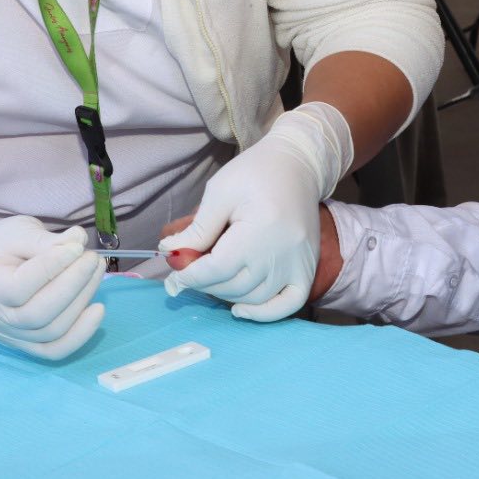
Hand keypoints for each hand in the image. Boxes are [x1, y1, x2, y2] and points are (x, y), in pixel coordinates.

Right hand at [0, 214, 103, 359]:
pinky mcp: (26, 344)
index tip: (76, 246)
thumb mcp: (15, 231)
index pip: (18, 287)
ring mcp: (9, 336)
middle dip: (73, 284)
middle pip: (37, 315)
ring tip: (96, 270)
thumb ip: (44, 239)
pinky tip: (98, 309)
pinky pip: (54, 350)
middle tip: (91, 258)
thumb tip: (78, 240)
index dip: (51, 266)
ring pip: (51, 332)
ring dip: (81, 301)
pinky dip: (81, 334)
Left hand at [159, 102, 352, 321]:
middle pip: (232, 285)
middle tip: (186, 270)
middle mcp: (282, 252)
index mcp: (260, 229)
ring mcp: (298, 263)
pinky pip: (289, 304)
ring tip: (210, 279)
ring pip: (254, 297)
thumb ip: (197, 228)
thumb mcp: (219, 192)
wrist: (297, 164)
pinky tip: (240, 309)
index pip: (217, 268)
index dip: (190, 274)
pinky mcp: (308, 267)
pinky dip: (264, 314)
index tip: (173, 271)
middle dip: (203, 282)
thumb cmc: (255, 172)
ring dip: (225, 295)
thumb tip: (170, 253)